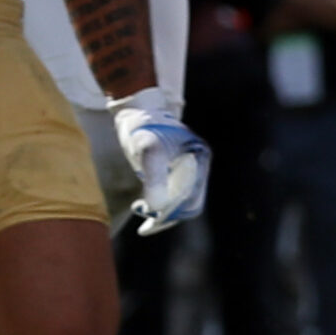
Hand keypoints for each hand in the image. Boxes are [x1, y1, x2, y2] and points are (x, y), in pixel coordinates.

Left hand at [109, 87, 209, 236]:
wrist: (135, 111)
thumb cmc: (142, 128)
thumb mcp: (147, 152)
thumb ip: (155, 179)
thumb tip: (157, 207)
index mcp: (200, 159)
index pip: (192, 198)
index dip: (173, 211)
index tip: (152, 217)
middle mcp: (198, 166)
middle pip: (189, 203)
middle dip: (167, 215)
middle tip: (144, 223)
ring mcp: (188, 169)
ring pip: (180, 202)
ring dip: (162, 211)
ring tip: (139, 210)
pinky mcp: (175, 171)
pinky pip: (172, 195)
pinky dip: (159, 204)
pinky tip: (142, 205)